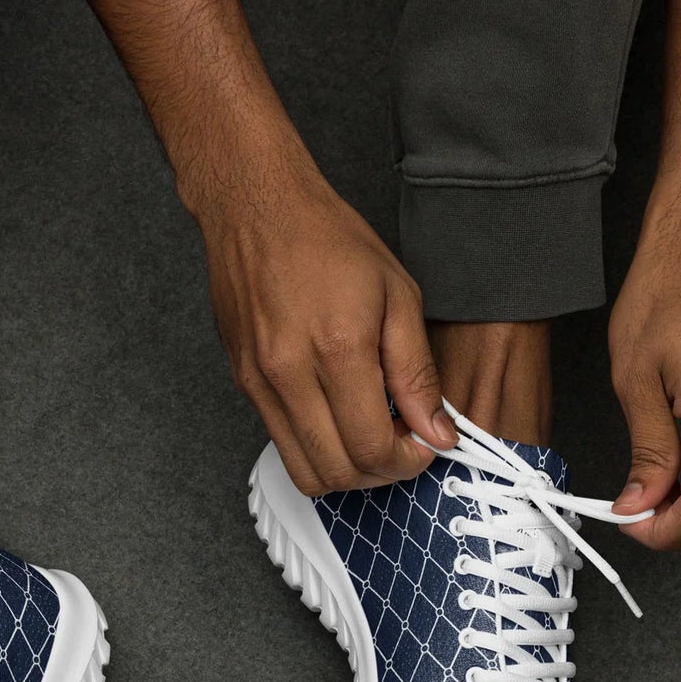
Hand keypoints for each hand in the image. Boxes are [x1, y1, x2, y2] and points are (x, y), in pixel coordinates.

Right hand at [191, 147, 455, 494]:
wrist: (256, 208)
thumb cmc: (328, 239)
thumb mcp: (398, 296)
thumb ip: (417, 374)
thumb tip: (437, 433)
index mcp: (338, 350)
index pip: (373, 447)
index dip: (408, 460)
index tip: (424, 443)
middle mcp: (290, 374)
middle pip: (339, 472)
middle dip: (380, 473)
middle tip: (402, 444)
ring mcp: (260, 384)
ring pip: (305, 472)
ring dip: (346, 471)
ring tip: (369, 436)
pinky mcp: (244, 384)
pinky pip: (281, 443)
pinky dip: (316, 448)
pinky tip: (338, 417)